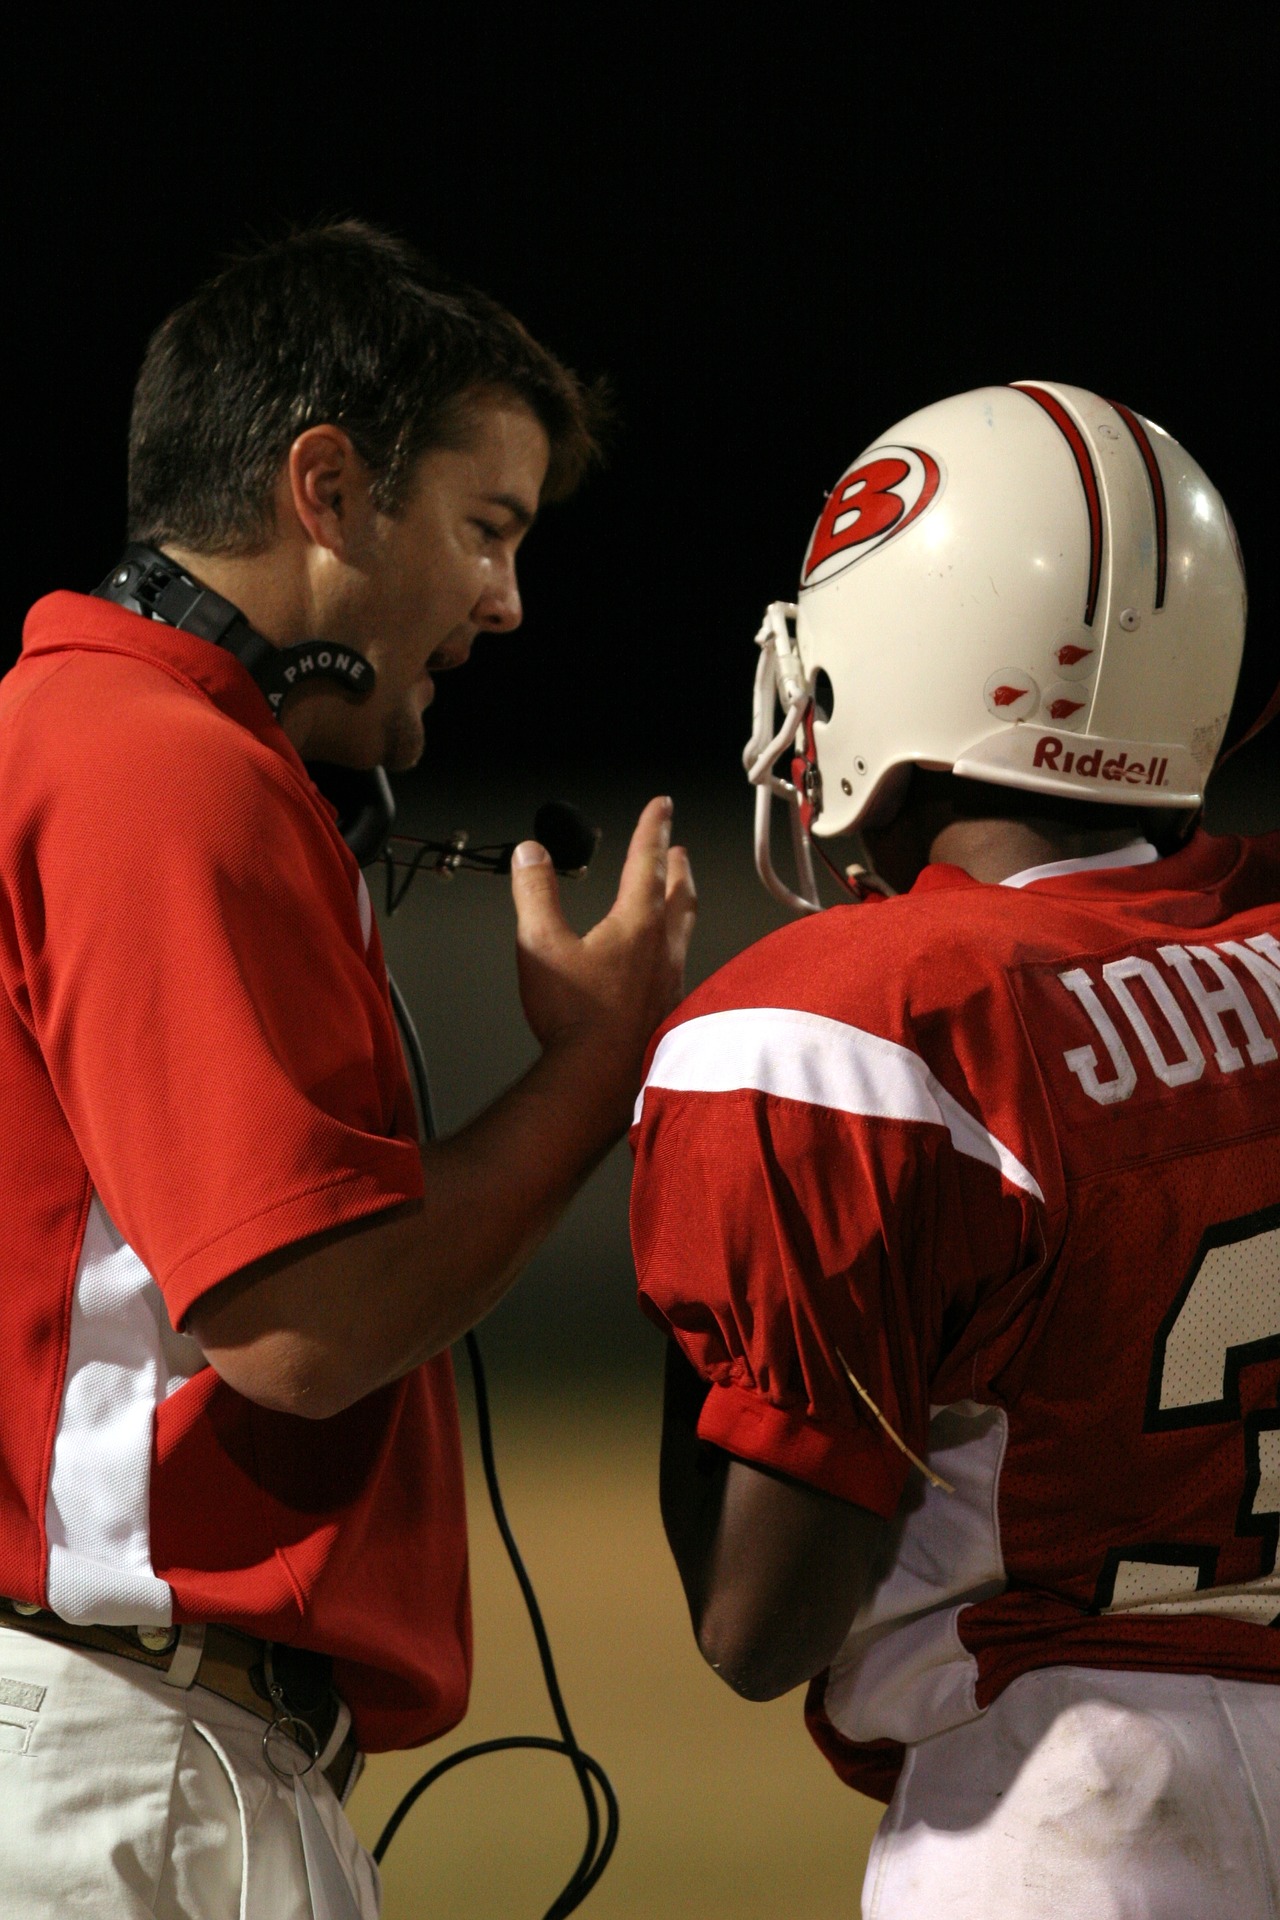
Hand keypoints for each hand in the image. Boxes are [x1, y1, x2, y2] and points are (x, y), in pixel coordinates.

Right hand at [510, 795, 696, 1105]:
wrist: (600, 1081)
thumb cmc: (576, 1018)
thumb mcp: (540, 944)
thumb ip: (535, 893)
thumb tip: (530, 854)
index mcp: (637, 923)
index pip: (647, 861)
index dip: (652, 828)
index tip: (661, 806)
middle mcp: (663, 948)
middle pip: (678, 894)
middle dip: (676, 866)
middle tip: (677, 850)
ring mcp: (671, 981)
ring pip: (684, 929)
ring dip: (680, 904)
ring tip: (676, 898)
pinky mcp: (670, 1012)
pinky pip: (679, 965)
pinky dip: (674, 947)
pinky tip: (664, 961)